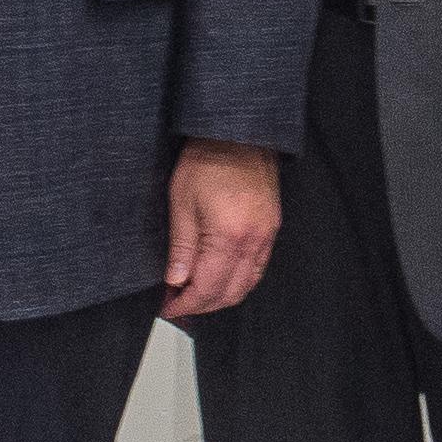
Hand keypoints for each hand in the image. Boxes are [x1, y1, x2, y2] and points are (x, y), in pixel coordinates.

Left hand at [163, 142, 283, 322]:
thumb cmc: (208, 161)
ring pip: (247, 284)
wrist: (239, 135)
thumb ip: (181, 247)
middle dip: (203, 305)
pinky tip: (221, 276)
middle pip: (230, 293)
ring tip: (196, 292)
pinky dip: (240, 280)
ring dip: (222, 295)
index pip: (207, 288)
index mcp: (229, 236)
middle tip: (178, 302)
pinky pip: (258, 267)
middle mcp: (253, 241)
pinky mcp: (271, 228)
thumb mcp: (182, 202)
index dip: (186, 304)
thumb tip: (175, 280)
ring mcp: (266, 236)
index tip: (169, 306)